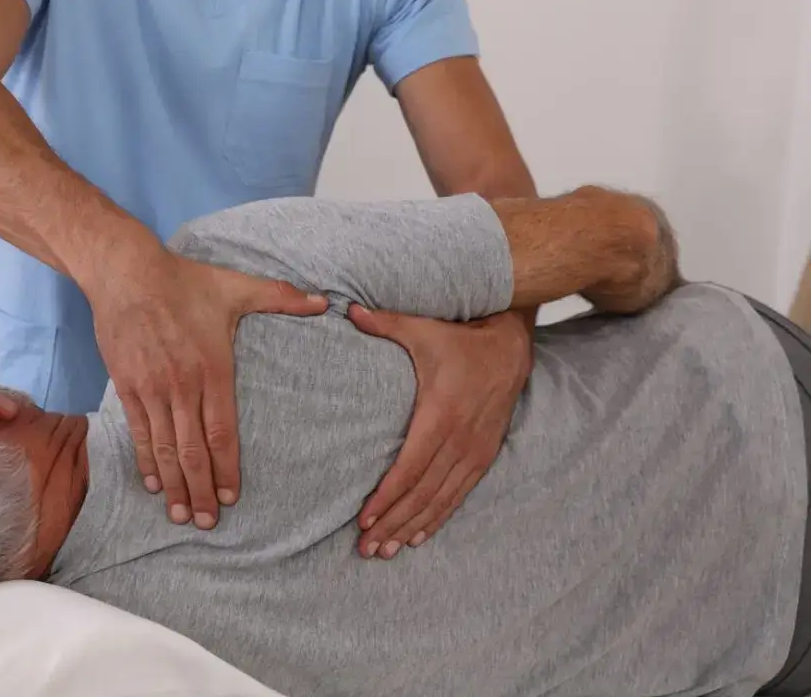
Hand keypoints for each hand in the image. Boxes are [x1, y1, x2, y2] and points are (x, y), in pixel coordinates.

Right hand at [89, 247, 327, 529]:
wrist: (126, 272)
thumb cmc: (184, 281)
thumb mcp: (235, 286)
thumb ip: (281, 297)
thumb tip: (324, 302)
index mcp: (212, 368)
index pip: (221, 431)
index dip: (227, 467)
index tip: (233, 496)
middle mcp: (181, 385)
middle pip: (192, 450)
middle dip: (202, 489)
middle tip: (210, 523)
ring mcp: (152, 389)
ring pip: (165, 448)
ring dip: (174, 485)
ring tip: (183, 515)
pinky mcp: (127, 386)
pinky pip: (140, 432)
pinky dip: (146, 461)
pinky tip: (155, 485)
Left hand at [348, 306, 531, 558]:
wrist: (512, 347)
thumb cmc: (459, 339)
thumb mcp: (423, 329)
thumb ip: (385, 323)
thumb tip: (346, 308)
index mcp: (441, 414)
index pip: (410, 467)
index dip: (387, 497)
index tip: (363, 520)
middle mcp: (460, 439)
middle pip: (422, 493)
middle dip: (392, 523)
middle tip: (366, 549)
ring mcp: (475, 450)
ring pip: (440, 500)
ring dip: (412, 527)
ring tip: (386, 551)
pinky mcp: (484, 455)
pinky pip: (459, 495)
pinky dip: (438, 518)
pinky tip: (418, 536)